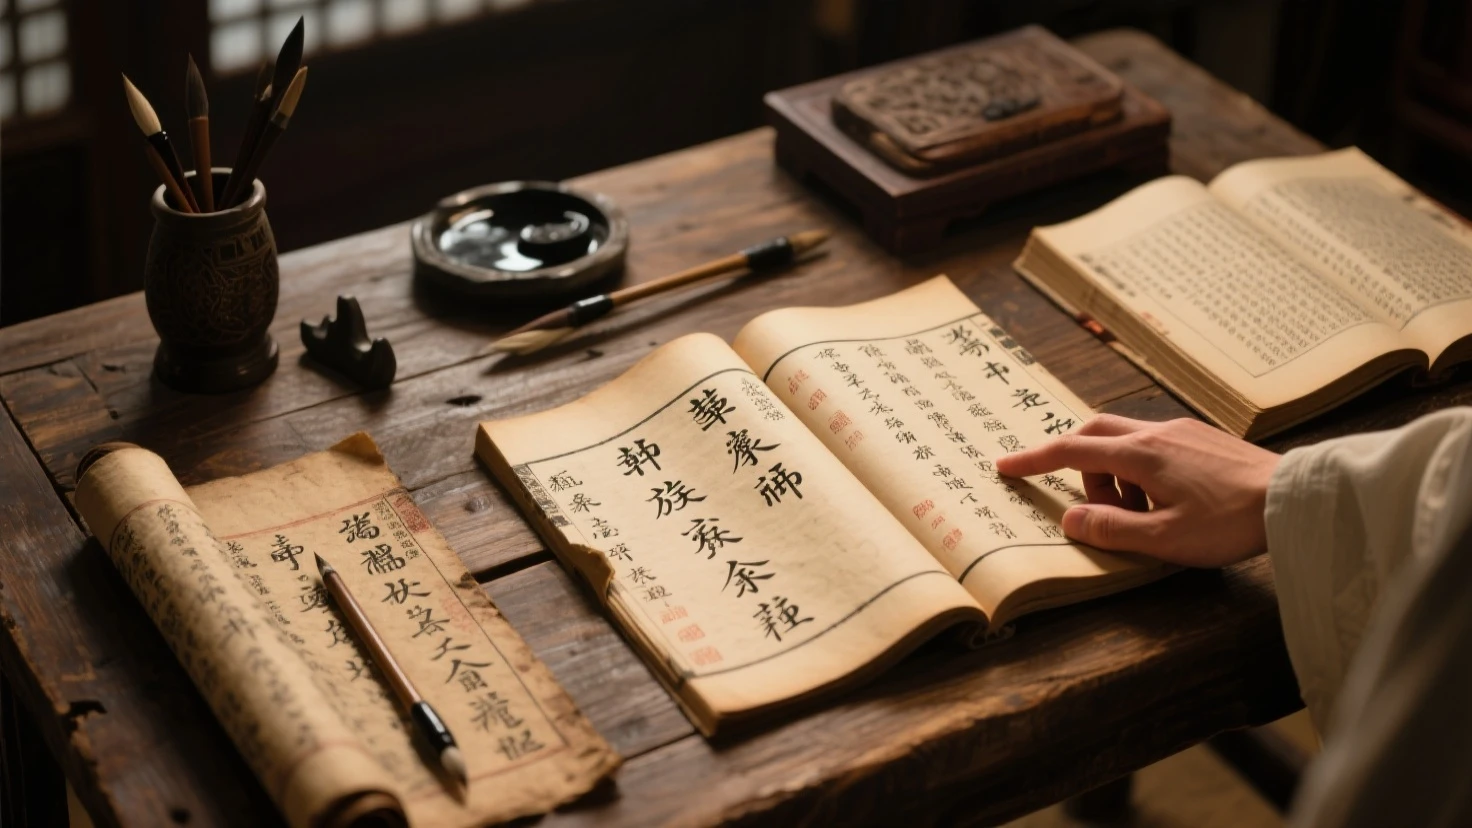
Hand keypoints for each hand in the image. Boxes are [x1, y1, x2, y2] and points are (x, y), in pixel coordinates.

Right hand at [994, 415, 1280, 566]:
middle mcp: (1156, 432)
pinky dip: (1143, 469)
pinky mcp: (1203, 437)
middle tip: (1091, 505)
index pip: (1071, 450)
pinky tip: (1170, 502)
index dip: (1034, 459)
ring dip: (1116, 473)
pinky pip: (1155, 444)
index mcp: (1140, 454)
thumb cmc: (1230, 523)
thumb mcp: (1164, 539)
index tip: (1006, 465)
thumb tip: (1068, 519)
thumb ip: (1111, 529)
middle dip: (1078, 463)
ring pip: (1126, 439)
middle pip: (1094, 433)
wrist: (1296, 497)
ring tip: (1144, 515)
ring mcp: (1182, 430)